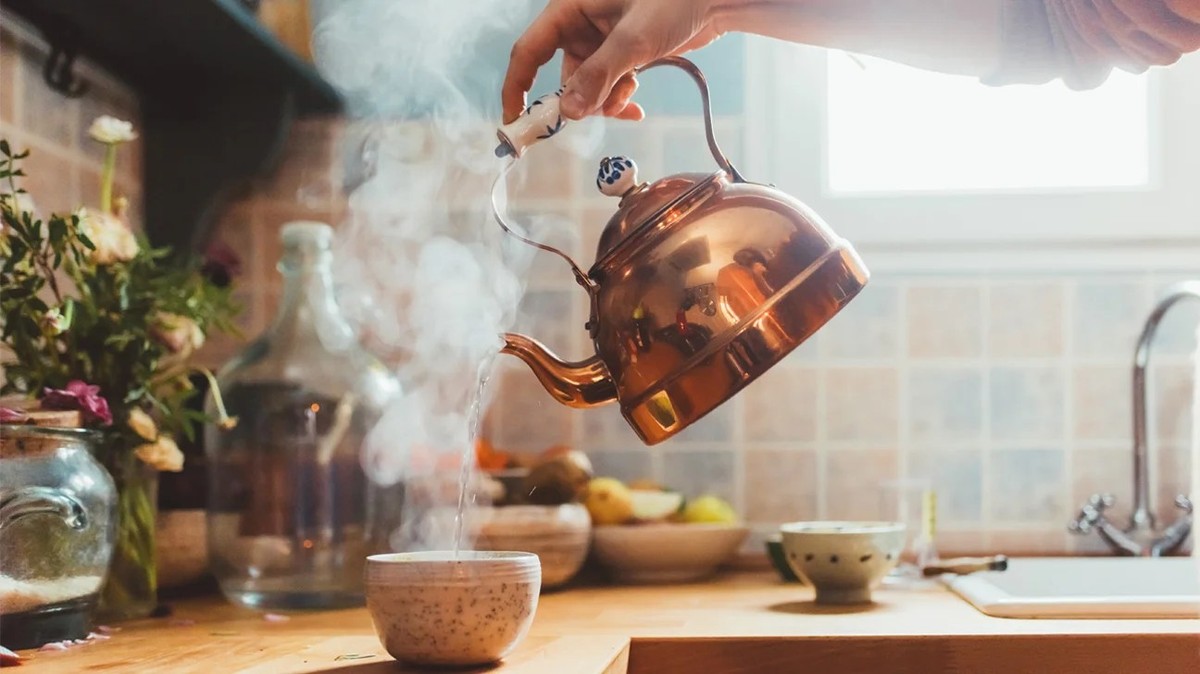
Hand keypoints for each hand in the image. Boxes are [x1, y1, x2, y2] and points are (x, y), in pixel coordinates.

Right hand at [502, 0, 730, 122]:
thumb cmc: (675, 0)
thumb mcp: (634, 38)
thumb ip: (599, 75)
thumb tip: (569, 112)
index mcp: (569, 8)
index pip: (528, 50)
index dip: (516, 85)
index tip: (514, 120)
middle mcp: (580, 24)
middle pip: (561, 74)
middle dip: (577, 101)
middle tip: (587, 121)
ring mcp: (602, 40)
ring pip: (588, 85)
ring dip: (603, 102)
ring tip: (627, 104)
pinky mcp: (622, 52)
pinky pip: (608, 84)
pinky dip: (618, 97)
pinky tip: (636, 104)